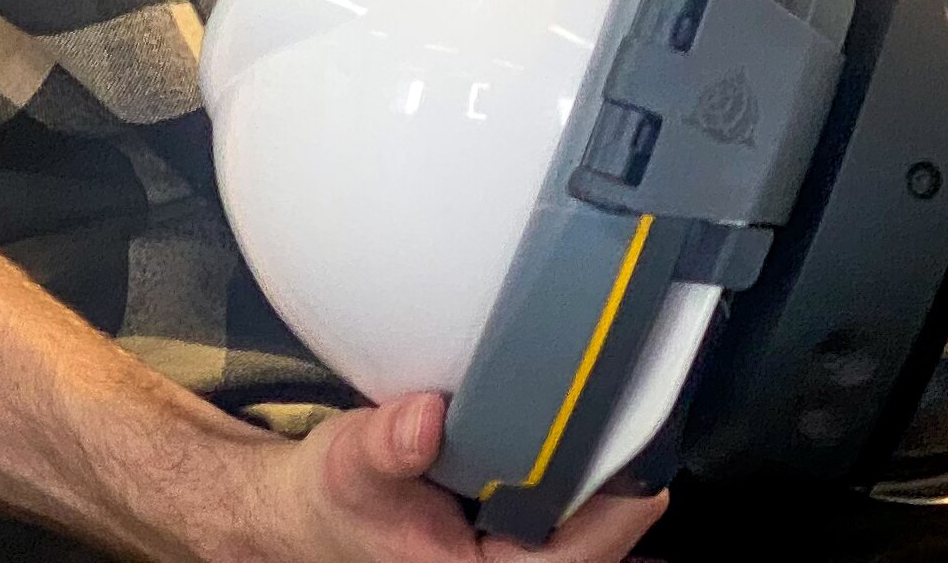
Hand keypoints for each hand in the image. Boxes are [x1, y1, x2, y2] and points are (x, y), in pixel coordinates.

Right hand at [195, 392, 666, 562]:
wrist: (309, 515)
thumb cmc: (332, 501)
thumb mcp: (348, 464)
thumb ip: (386, 445)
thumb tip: (424, 420)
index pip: (583, 555)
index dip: (618, 499)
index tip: (638, 435)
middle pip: (605, 540)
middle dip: (619, 475)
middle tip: (637, 401)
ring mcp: (516, 562)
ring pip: (594, 530)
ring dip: (605, 475)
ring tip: (618, 407)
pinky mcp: (519, 541)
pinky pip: (574, 517)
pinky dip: (584, 477)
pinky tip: (584, 430)